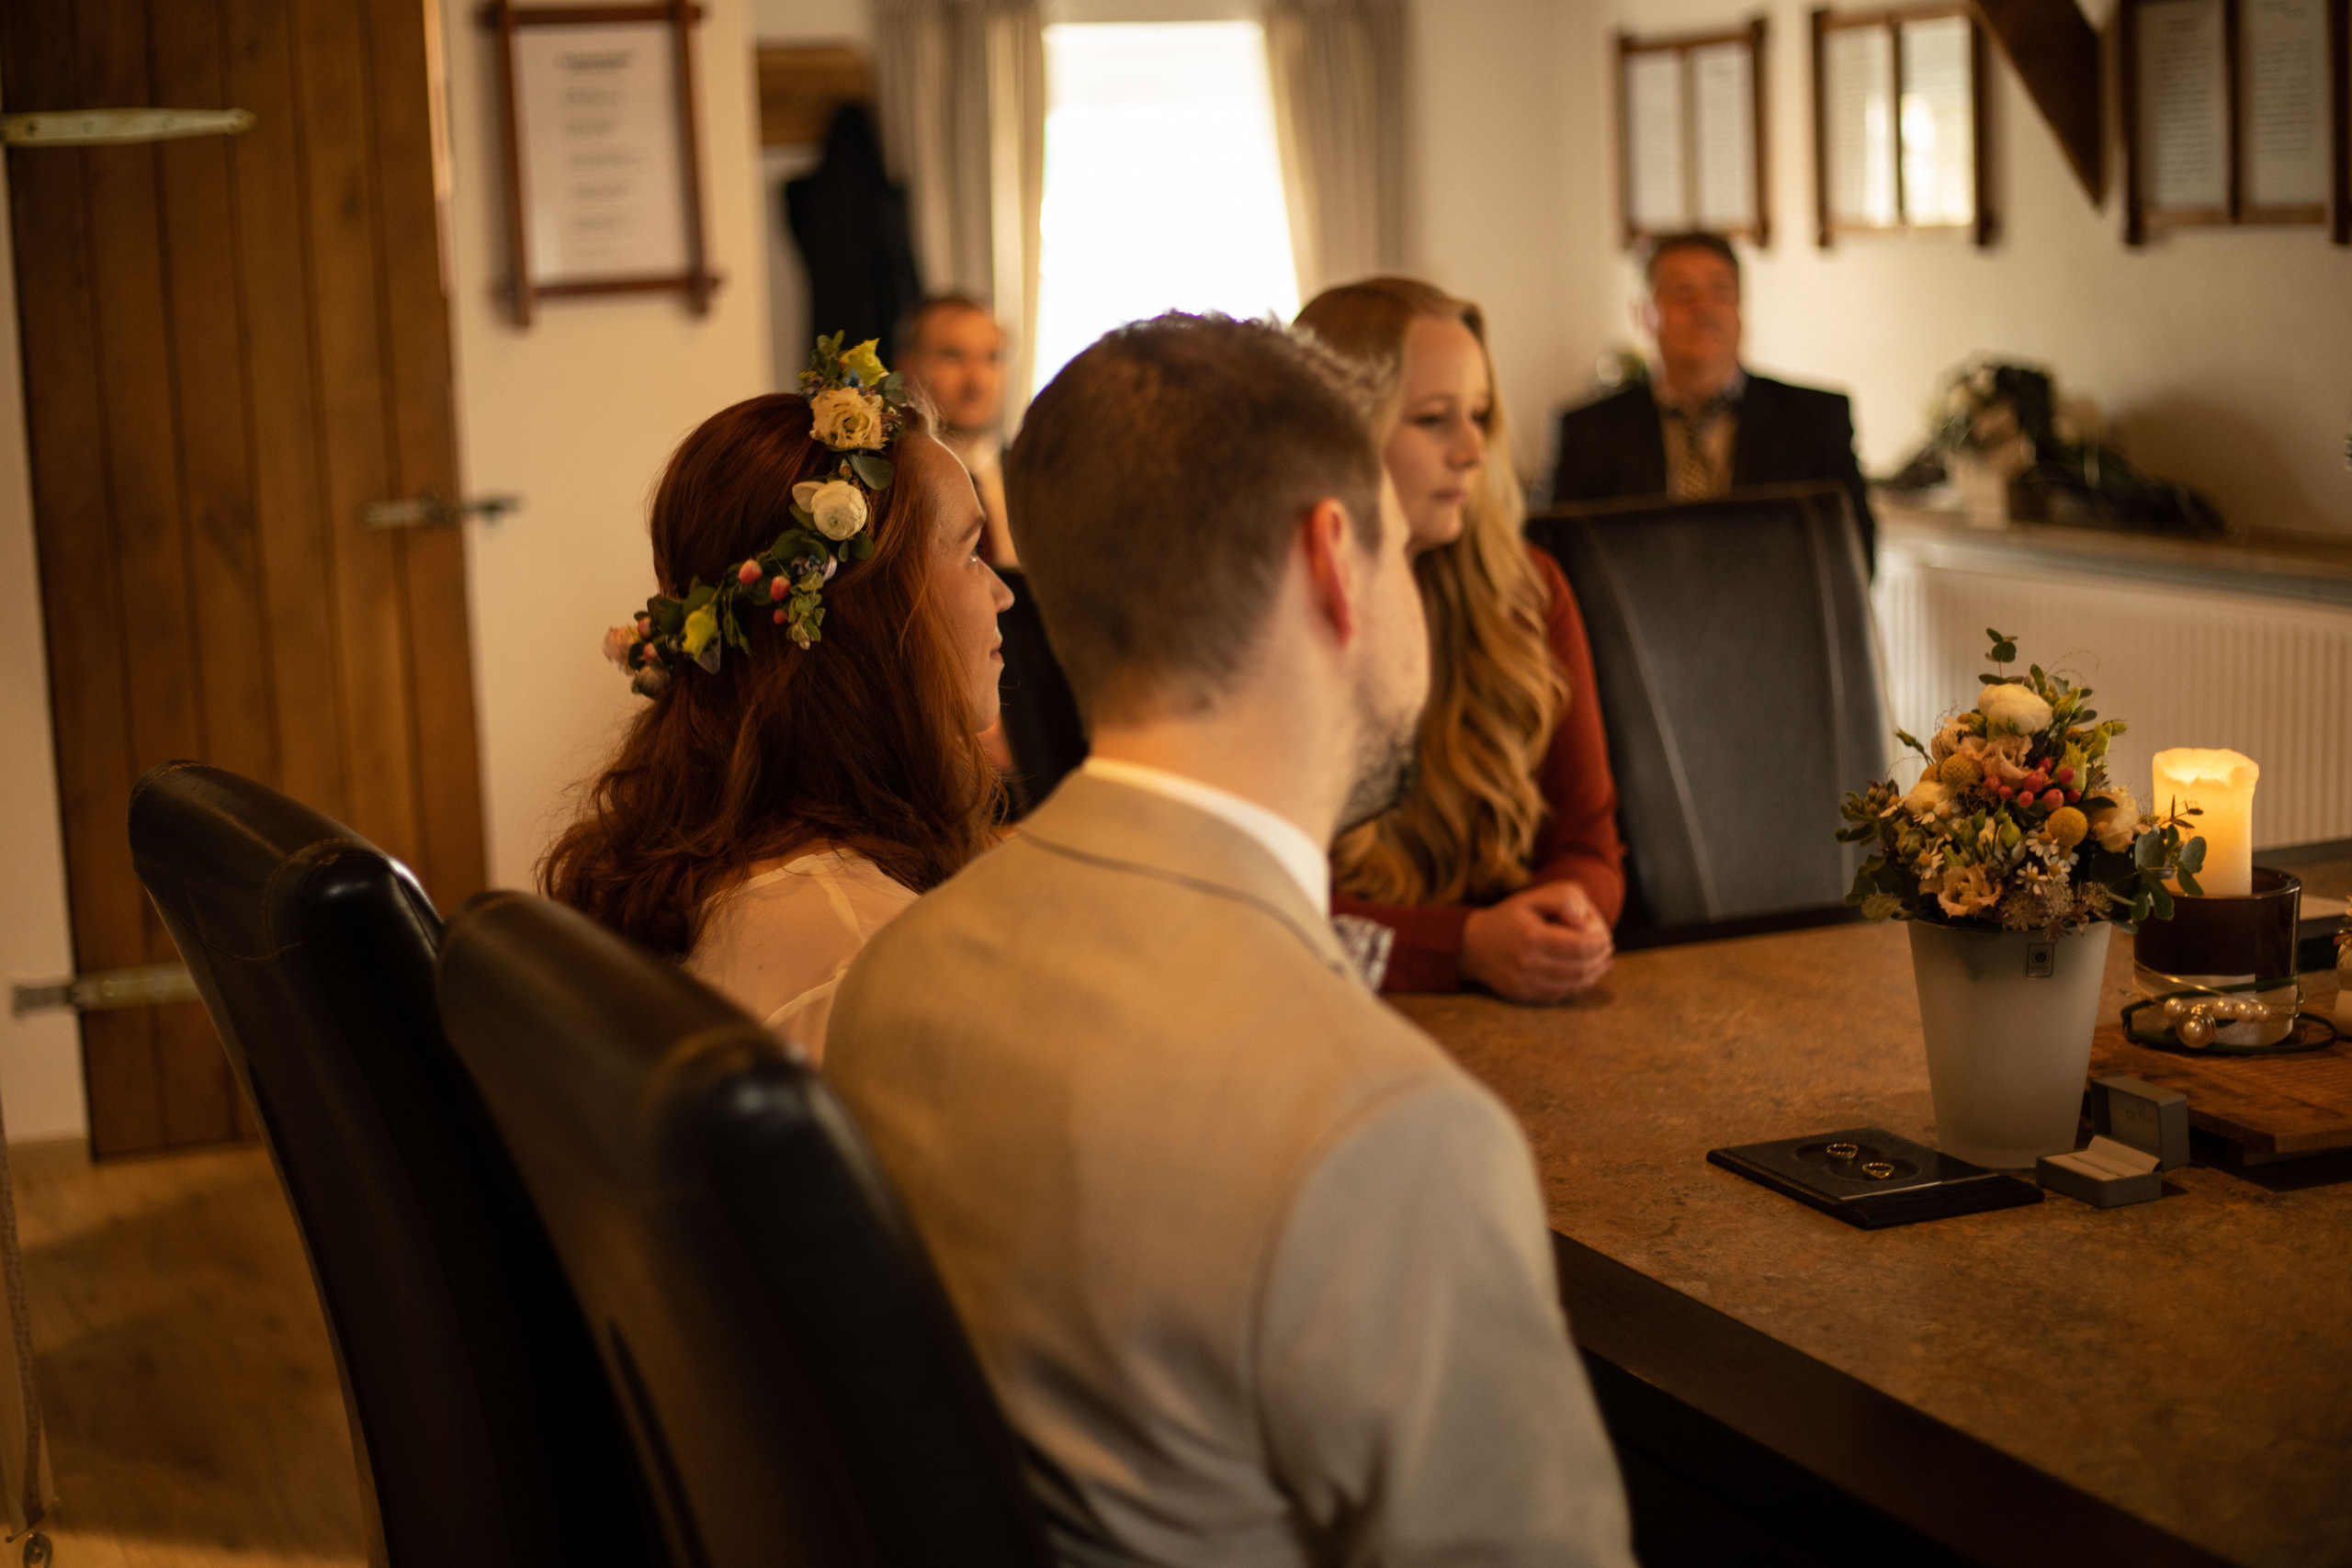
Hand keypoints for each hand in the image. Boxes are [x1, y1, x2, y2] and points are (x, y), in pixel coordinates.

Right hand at [1460, 881, 1613, 1003]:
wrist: (1472, 945)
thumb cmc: (1508, 918)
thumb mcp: (1532, 897)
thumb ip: (1562, 899)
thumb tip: (1583, 919)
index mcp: (1532, 937)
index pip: (1579, 947)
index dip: (1598, 944)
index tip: (1606, 937)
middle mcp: (1528, 964)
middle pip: (1579, 968)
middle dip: (1600, 959)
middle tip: (1608, 950)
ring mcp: (1525, 983)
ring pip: (1572, 985)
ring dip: (1593, 974)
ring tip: (1603, 962)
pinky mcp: (1523, 995)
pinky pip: (1559, 995)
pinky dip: (1577, 986)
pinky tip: (1586, 975)